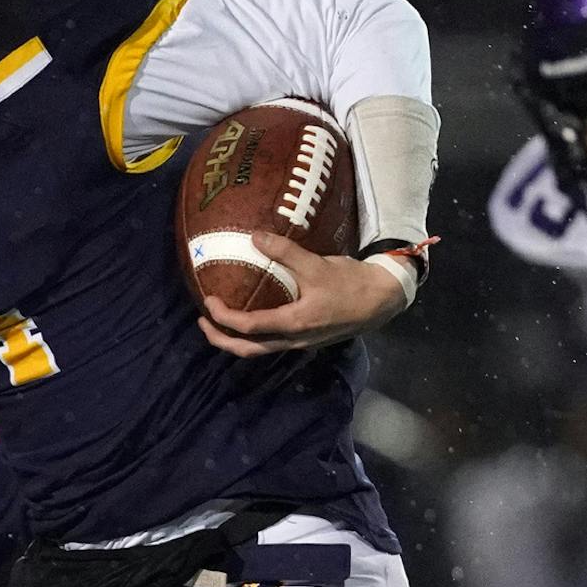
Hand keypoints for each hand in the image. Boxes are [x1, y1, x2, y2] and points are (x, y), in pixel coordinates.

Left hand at [198, 235, 409, 357]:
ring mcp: (301, 343)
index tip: (208, 301)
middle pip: (247, 350)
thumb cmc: (351, 284)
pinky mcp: (307, 339)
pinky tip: (252, 319)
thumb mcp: (317, 265)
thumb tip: (254, 236)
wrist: (382, 300)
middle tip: (203, 321)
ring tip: (220, 323)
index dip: (223, 317)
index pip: (248, 327)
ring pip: (260, 350)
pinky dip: (255, 335)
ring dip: (237, 340)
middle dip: (221, 339)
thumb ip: (285, 252)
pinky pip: (273, 342)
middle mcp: (293, 340)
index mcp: (294, 324)